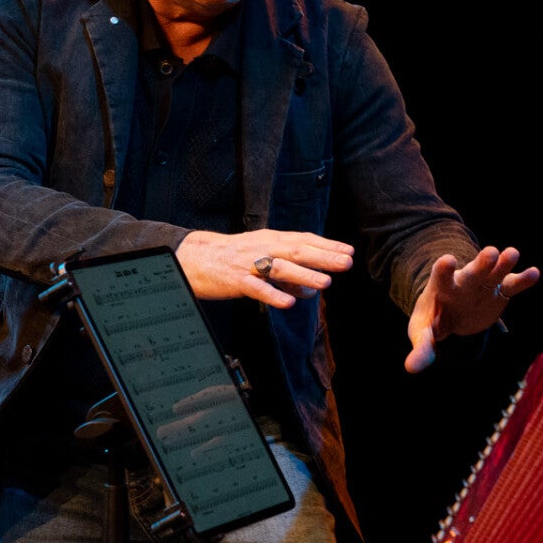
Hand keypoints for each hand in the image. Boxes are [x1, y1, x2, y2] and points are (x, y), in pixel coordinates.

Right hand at [176, 229, 354, 308]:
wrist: (194, 257)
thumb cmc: (233, 258)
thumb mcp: (262, 259)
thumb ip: (288, 275)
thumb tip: (311, 291)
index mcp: (270, 240)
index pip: (303, 240)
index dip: (326, 245)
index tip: (348, 250)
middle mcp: (262, 249)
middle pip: (296, 251)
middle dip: (323, 257)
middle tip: (346, 262)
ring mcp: (249, 264)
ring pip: (279, 268)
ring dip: (303, 275)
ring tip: (325, 283)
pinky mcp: (235, 281)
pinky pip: (256, 289)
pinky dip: (273, 295)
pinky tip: (288, 303)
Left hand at [404, 245, 539, 373]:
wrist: (452, 312)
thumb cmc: (434, 320)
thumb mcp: (423, 333)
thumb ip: (422, 348)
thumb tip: (412, 368)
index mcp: (442, 287)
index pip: (441, 275)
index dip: (444, 269)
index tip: (447, 260)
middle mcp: (465, 281)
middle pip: (473, 270)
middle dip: (482, 262)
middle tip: (491, 252)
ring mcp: (483, 284)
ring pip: (495, 272)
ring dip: (504, 263)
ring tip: (513, 254)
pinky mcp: (500, 291)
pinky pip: (512, 285)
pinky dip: (523, 280)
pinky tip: (534, 273)